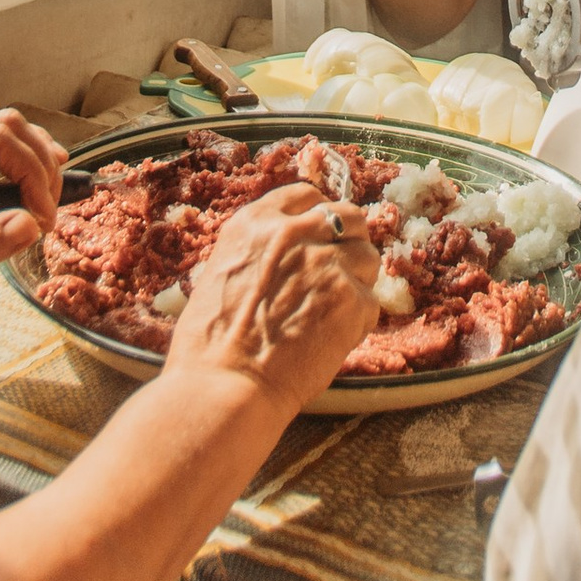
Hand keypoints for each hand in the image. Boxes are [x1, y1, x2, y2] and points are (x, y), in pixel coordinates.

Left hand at [0, 110, 73, 367]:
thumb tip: (29, 223)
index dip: (30, 171)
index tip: (42, 217)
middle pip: (4, 127)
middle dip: (38, 163)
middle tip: (48, 212)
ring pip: (6, 136)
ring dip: (36, 162)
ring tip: (48, 203)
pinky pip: (1, 159)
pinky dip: (28, 170)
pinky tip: (41, 195)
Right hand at [164, 183, 380, 418]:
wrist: (224, 384)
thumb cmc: (209, 344)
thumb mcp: (221, 272)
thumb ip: (260, 253)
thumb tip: (289, 255)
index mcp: (256, 222)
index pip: (306, 196)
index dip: (317, 217)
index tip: (320, 236)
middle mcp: (296, 232)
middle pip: (348, 216)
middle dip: (348, 240)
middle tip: (339, 270)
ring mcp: (327, 263)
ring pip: (368, 256)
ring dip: (357, 280)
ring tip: (334, 311)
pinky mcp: (352, 299)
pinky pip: (371, 302)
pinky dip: (358, 321)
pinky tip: (334, 339)